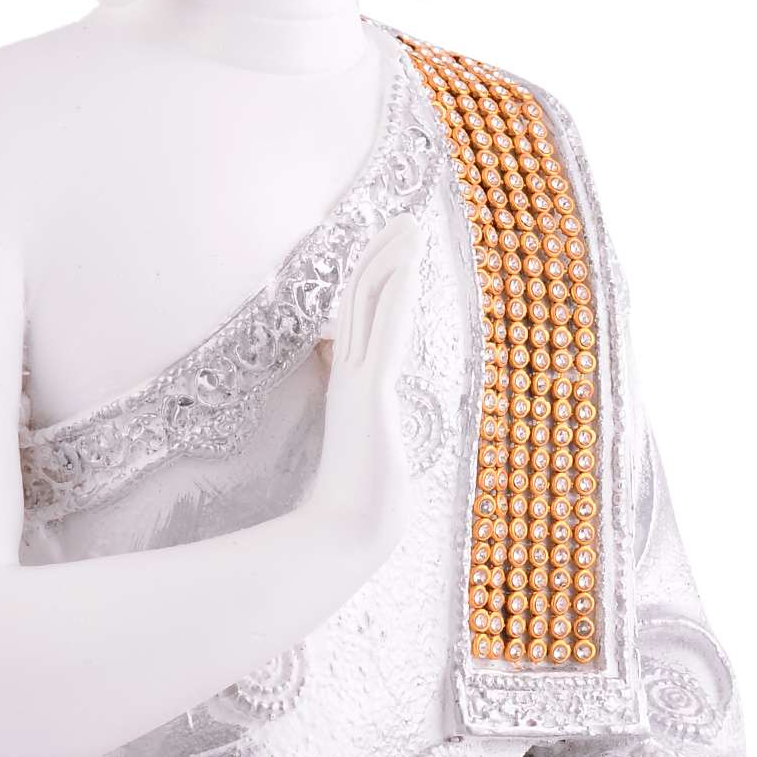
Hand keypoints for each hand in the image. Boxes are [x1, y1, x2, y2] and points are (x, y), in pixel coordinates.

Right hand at [304, 213, 422, 565]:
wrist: (345, 536)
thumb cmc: (352, 508)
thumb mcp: (362, 456)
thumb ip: (357, 426)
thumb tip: (355, 419)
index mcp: (348, 388)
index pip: (357, 320)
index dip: (371, 280)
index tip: (387, 251)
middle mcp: (348, 375)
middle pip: (361, 299)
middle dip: (382, 256)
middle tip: (402, 220)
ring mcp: (356, 381)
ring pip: (370, 304)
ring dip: (392, 260)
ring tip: (410, 225)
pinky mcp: (368, 391)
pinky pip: (384, 330)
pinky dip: (397, 292)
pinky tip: (410, 262)